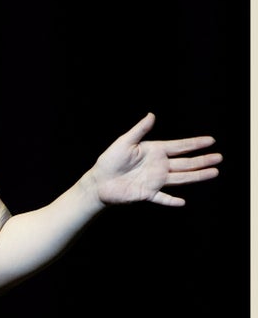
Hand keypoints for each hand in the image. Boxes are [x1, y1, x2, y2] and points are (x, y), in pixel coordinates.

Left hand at [88, 112, 221, 206]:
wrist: (99, 181)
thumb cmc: (109, 159)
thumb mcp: (125, 141)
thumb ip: (140, 130)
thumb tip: (152, 114)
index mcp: (154, 151)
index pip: (179, 147)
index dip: (195, 144)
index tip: (211, 140)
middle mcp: (158, 166)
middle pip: (186, 163)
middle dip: (203, 160)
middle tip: (219, 157)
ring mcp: (155, 181)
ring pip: (181, 178)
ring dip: (197, 176)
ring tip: (214, 172)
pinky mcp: (147, 194)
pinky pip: (163, 198)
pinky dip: (172, 201)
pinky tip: (183, 202)